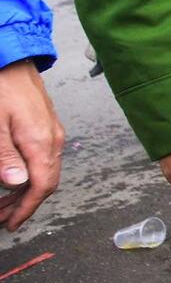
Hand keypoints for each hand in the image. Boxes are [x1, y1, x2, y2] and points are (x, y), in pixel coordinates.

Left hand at [0, 60, 63, 230]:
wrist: (14, 58)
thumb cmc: (1, 88)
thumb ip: (4, 156)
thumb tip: (18, 184)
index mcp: (41, 142)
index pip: (41, 186)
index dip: (27, 208)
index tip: (12, 224)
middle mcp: (53, 140)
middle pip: (46, 182)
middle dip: (25, 204)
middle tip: (3, 218)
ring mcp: (53, 133)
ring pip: (46, 171)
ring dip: (27, 191)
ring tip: (5, 203)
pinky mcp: (48, 126)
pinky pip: (44, 158)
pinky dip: (31, 174)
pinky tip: (16, 177)